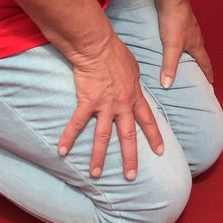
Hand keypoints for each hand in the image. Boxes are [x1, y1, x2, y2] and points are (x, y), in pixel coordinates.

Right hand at [58, 37, 164, 180]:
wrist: (98, 46)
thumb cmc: (116, 52)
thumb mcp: (134, 67)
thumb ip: (135, 81)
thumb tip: (136, 84)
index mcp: (134, 96)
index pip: (148, 120)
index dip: (154, 136)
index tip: (160, 151)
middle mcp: (122, 105)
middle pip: (128, 135)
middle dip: (130, 157)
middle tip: (131, 176)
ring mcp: (104, 105)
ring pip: (103, 136)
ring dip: (99, 157)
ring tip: (96, 174)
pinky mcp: (87, 102)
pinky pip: (78, 123)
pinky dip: (68, 137)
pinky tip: (62, 151)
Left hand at [157, 0, 213, 87]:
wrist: (172, 0)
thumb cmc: (174, 21)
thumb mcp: (171, 47)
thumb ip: (169, 66)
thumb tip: (167, 84)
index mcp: (196, 44)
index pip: (204, 62)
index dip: (207, 73)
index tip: (211, 82)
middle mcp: (195, 36)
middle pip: (200, 53)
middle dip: (200, 63)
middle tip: (199, 72)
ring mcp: (189, 28)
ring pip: (192, 43)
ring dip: (191, 51)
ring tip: (185, 57)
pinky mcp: (181, 21)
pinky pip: (184, 35)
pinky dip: (182, 42)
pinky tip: (174, 41)